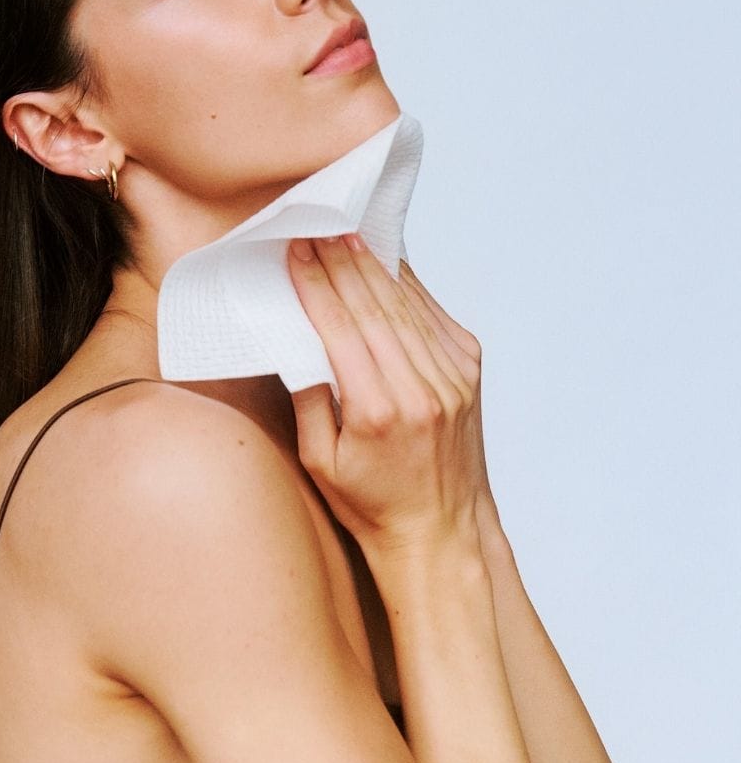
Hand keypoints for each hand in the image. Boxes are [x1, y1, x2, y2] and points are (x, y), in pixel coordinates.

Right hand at [287, 234, 488, 554]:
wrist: (442, 532)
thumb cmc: (373, 504)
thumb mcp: (318, 463)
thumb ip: (306, 399)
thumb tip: (294, 340)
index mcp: (377, 411)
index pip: (339, 328)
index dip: (315, 284)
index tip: (296, 252)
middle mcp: (420, 389)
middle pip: (373, 306)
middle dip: (339, 263)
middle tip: (318, 229)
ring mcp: (452, 378)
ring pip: (404, 304)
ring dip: (373, 267)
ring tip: (347, 237)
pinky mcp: (469, 372)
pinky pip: (432, 315)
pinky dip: (407, 286)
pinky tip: (386, 265)